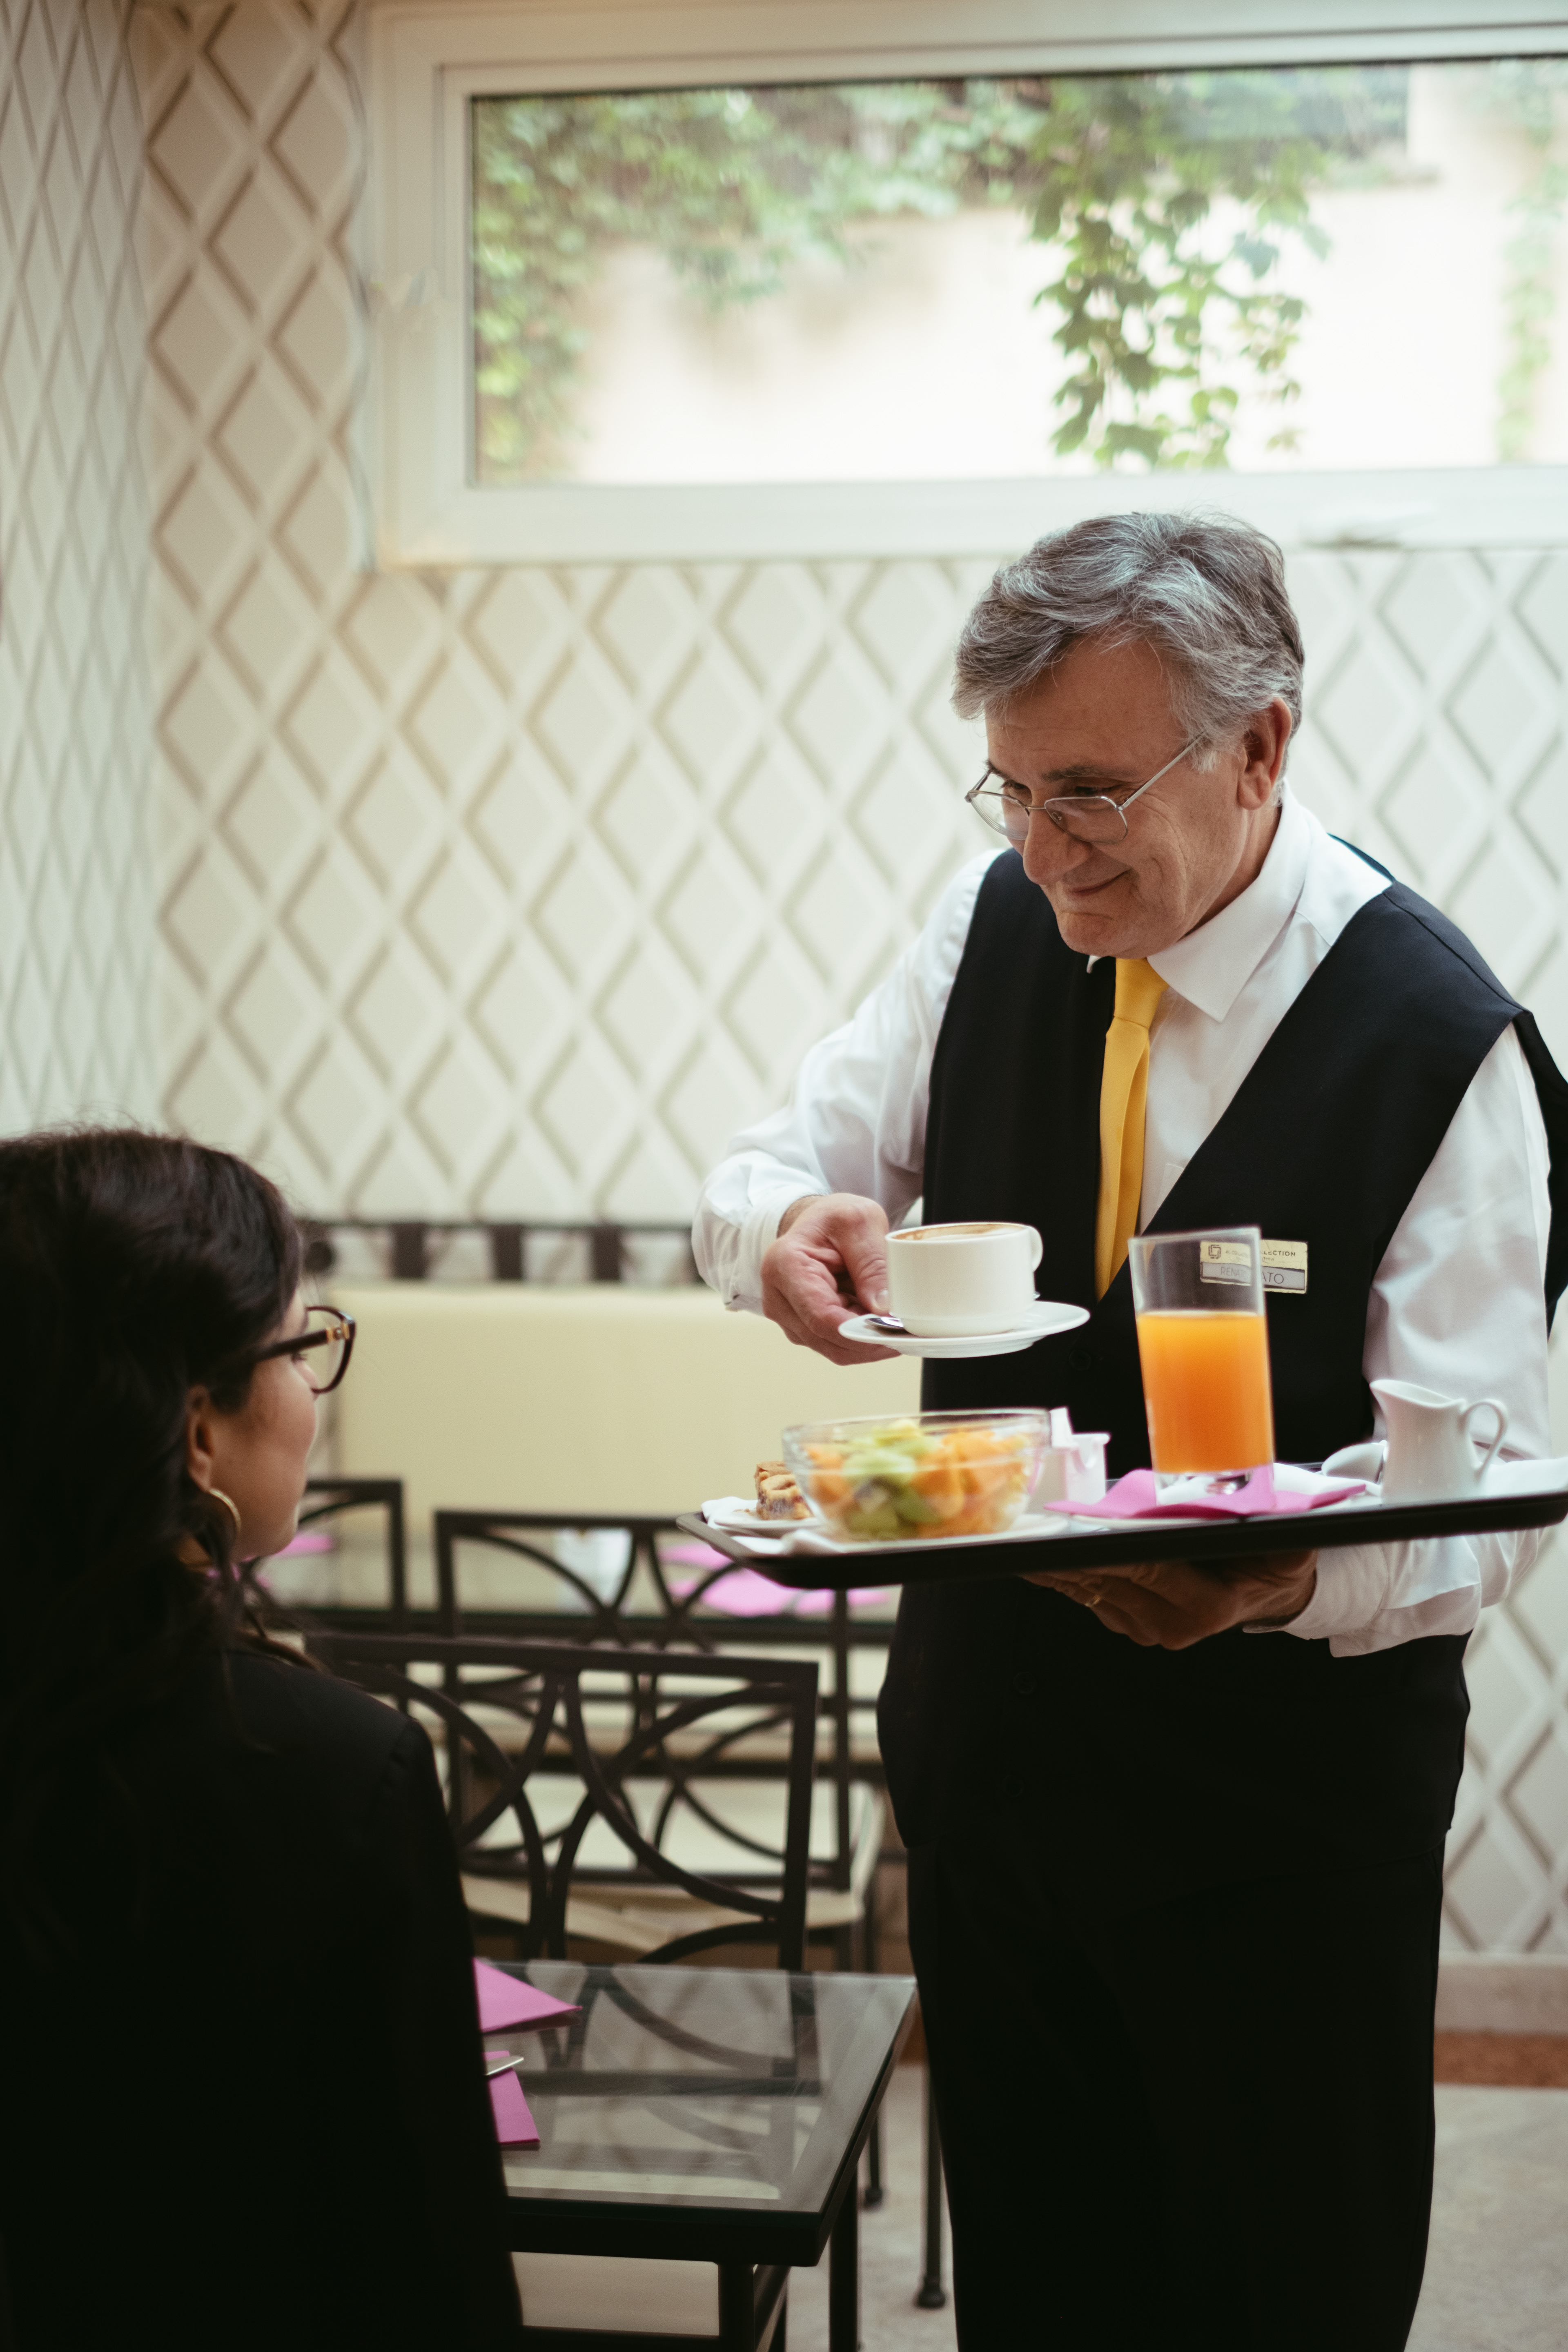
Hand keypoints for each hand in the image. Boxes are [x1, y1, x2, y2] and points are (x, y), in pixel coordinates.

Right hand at [760, 1193, 897, 1364]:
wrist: (820, 1223)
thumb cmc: (834, 1219)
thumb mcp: (861, 1223)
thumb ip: (872, 1265)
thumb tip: (883, 1308)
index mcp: (785, 1266)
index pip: (821, 1316)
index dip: (859, 1330)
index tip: (893, 1329)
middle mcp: (778, 1298)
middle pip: (827, 1339)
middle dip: (869, 1340)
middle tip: (905, 1330)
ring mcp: (788, 1317)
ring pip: (833, 1349)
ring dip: (867, 1342)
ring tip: (894, 1323)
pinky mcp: (802, 1328)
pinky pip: (836, 1345)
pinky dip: (861, 1340)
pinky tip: (878, 1323)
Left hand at [1024, 1549, 1317, 1649]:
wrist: (1269, 1592)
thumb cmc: (1274, 1560)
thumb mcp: (1285, 1538)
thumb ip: (1262, 1521)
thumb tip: (1235, 1493)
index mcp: (1207, 1606)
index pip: (1147, 1567)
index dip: (1107, 1549)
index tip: (1074, 1533)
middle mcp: (1172, 1625)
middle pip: (1109, 1578)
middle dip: (1068, 1554)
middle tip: (1027, 1529)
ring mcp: (1147, 1628)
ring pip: (1091, 1590)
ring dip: (1056, 1565)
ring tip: (1022, 1537)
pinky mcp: (1129, 1623)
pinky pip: (1088, 1597)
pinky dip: (1063, 1575)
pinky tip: (1039, 1556)